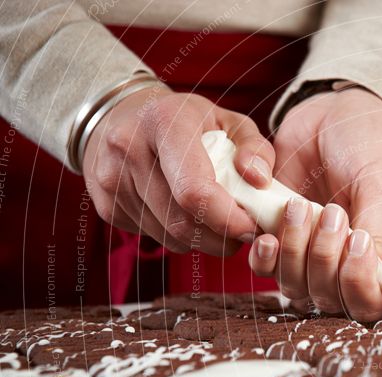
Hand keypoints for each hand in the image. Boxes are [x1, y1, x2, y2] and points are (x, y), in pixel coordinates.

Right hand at [83, 87, 272, 254]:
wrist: (122, 115)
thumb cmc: (188, 121)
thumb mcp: (228, 121)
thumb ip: (256, 148)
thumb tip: (260, 181)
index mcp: (165, 121)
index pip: (194, 189)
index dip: (227, 218)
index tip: (251, 227)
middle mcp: (129, 148)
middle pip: (181, 220)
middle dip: (221, 236)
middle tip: (243, 232)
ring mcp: (111, 178)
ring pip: (169, 235)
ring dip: (202, 240)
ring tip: (218, 223)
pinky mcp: (104, 204)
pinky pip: (154, 236)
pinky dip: (179, 236)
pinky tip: (187, 215)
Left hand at [250, 88, 381, 320]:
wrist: (331, 113)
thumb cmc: (368, 146)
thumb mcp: (380, 185)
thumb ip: (379, 232)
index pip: (371, 302)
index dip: (360, 287)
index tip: (356, 244)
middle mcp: (346, 264)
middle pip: (329, 299)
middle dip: (324, 259)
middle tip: (331, 211)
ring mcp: (310, 254)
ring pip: (295, 286)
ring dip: (293, 252)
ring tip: (299, 206)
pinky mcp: (280, 238)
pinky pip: (266, 267)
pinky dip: (264, 254)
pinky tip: (267, 231)